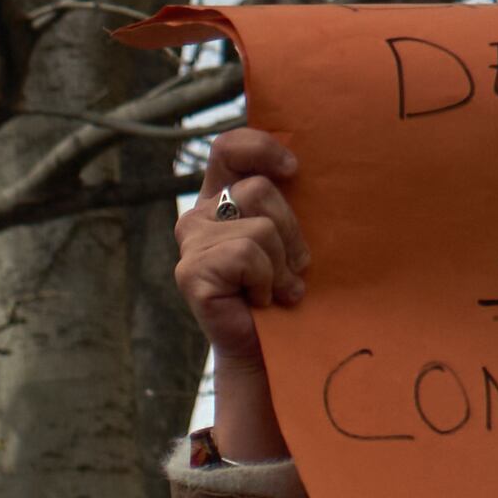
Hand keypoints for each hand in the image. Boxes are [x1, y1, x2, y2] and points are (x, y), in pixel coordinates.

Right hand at [176, 128, 304, 461]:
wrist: (272, 350)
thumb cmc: (286, 289)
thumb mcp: (289, 233)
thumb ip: (285, 198)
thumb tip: (307, 164)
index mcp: (218, 198)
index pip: (228, 147)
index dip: (260, 147)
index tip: (294, 170)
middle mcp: (197, 216)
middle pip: (257, 189)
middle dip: (290, 229)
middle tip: (294, 265)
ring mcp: (190, 245)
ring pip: (259, 227)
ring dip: (281, 262)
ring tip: (278, 289)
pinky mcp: (191, 273)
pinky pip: (247, 255)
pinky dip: (266, 281)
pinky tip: (258, 301)